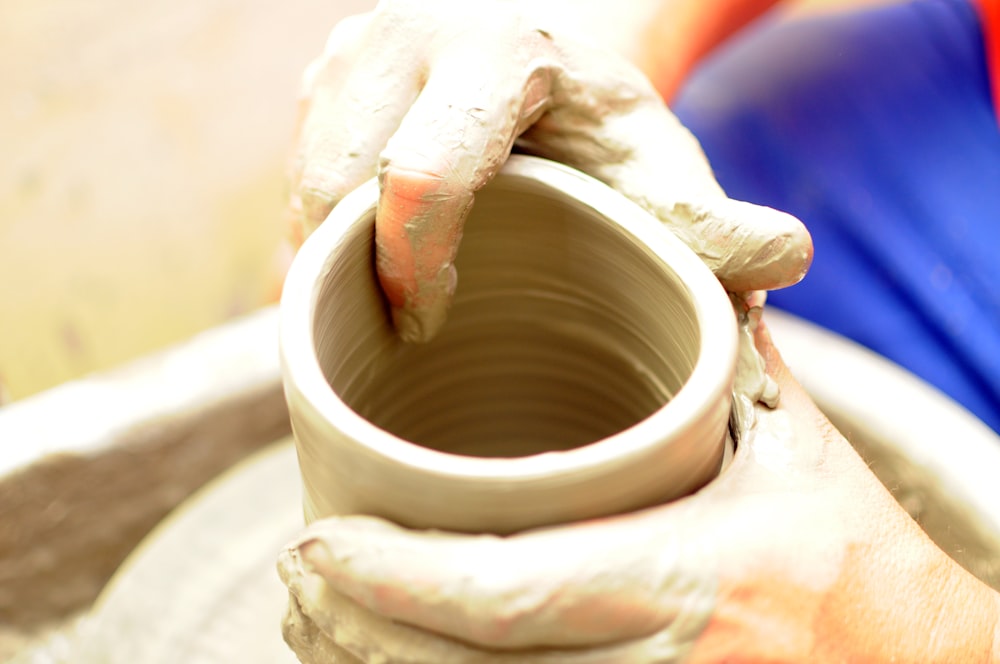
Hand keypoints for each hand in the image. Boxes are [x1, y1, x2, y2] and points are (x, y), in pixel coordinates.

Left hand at [277, 312, 999, 662]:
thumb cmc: (856, 554)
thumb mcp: (794, 445)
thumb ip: (728, 355)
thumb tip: (696, 262)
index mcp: (690, 576)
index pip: (506, 591)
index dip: (392, 581)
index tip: (313, 547)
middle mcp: (663, 663)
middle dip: (361, 635)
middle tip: (297, 586)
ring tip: (321, 629)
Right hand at [284, 0, 810, 341]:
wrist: (545, 35)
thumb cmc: (601, 119)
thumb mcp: (657, 162)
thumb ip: (710, 218)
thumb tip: (787, 258)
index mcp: (499, 54)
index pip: (420, 175)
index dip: (414, 269)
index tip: (431, 323)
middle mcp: (406, 39)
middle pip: (333, 187)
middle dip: (358, 272)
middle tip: (409, 319)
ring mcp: (348, 56)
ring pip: (299, 192)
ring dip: (331, 262)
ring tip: (390, 292)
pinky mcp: (317, 83)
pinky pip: (287, 187)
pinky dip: (316, 243)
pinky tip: (365, 265)